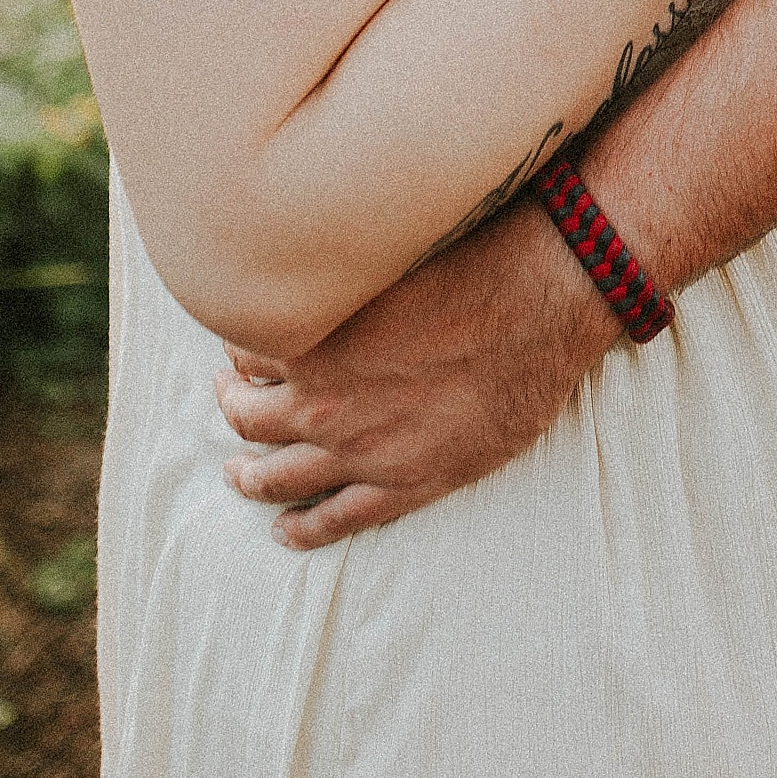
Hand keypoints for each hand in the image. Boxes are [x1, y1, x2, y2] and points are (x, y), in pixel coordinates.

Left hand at [217, 203, 617, 546]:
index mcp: (310, 338)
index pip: (243, 349)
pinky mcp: (406, 483)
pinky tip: (286, 530)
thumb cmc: (476, 258)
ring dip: (249, 476)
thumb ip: (340, 267)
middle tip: (231, 400)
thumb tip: (314, 247)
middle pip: (246, 417)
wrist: (546, 301)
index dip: (240, 348)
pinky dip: (301, 530)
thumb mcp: (385, 250)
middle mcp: (320, 400)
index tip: (245, 345)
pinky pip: (335, 519)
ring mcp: (360, 450)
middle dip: (232, 407)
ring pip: (276, 477)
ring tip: (238, 473)